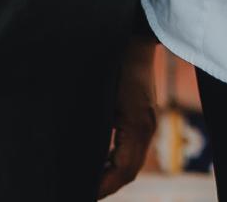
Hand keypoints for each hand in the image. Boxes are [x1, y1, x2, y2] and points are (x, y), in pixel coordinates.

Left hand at [96, 38, 158, 197]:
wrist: (135, 40)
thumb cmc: (113, 64)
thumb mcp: (100, 97)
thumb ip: (95, 128)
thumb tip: (78, 157)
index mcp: (136, 126)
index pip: (122, 171)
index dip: (102, 186)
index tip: (82, 193)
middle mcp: (146, 128)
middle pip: (129, 172)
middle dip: (107, 186)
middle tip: (81, 192)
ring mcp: (148, 124)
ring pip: (133, 164)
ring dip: (112, 176)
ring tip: (88, 183)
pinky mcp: (144, 119)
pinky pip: (133, 151)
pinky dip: (117, 163)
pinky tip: (100, 164)